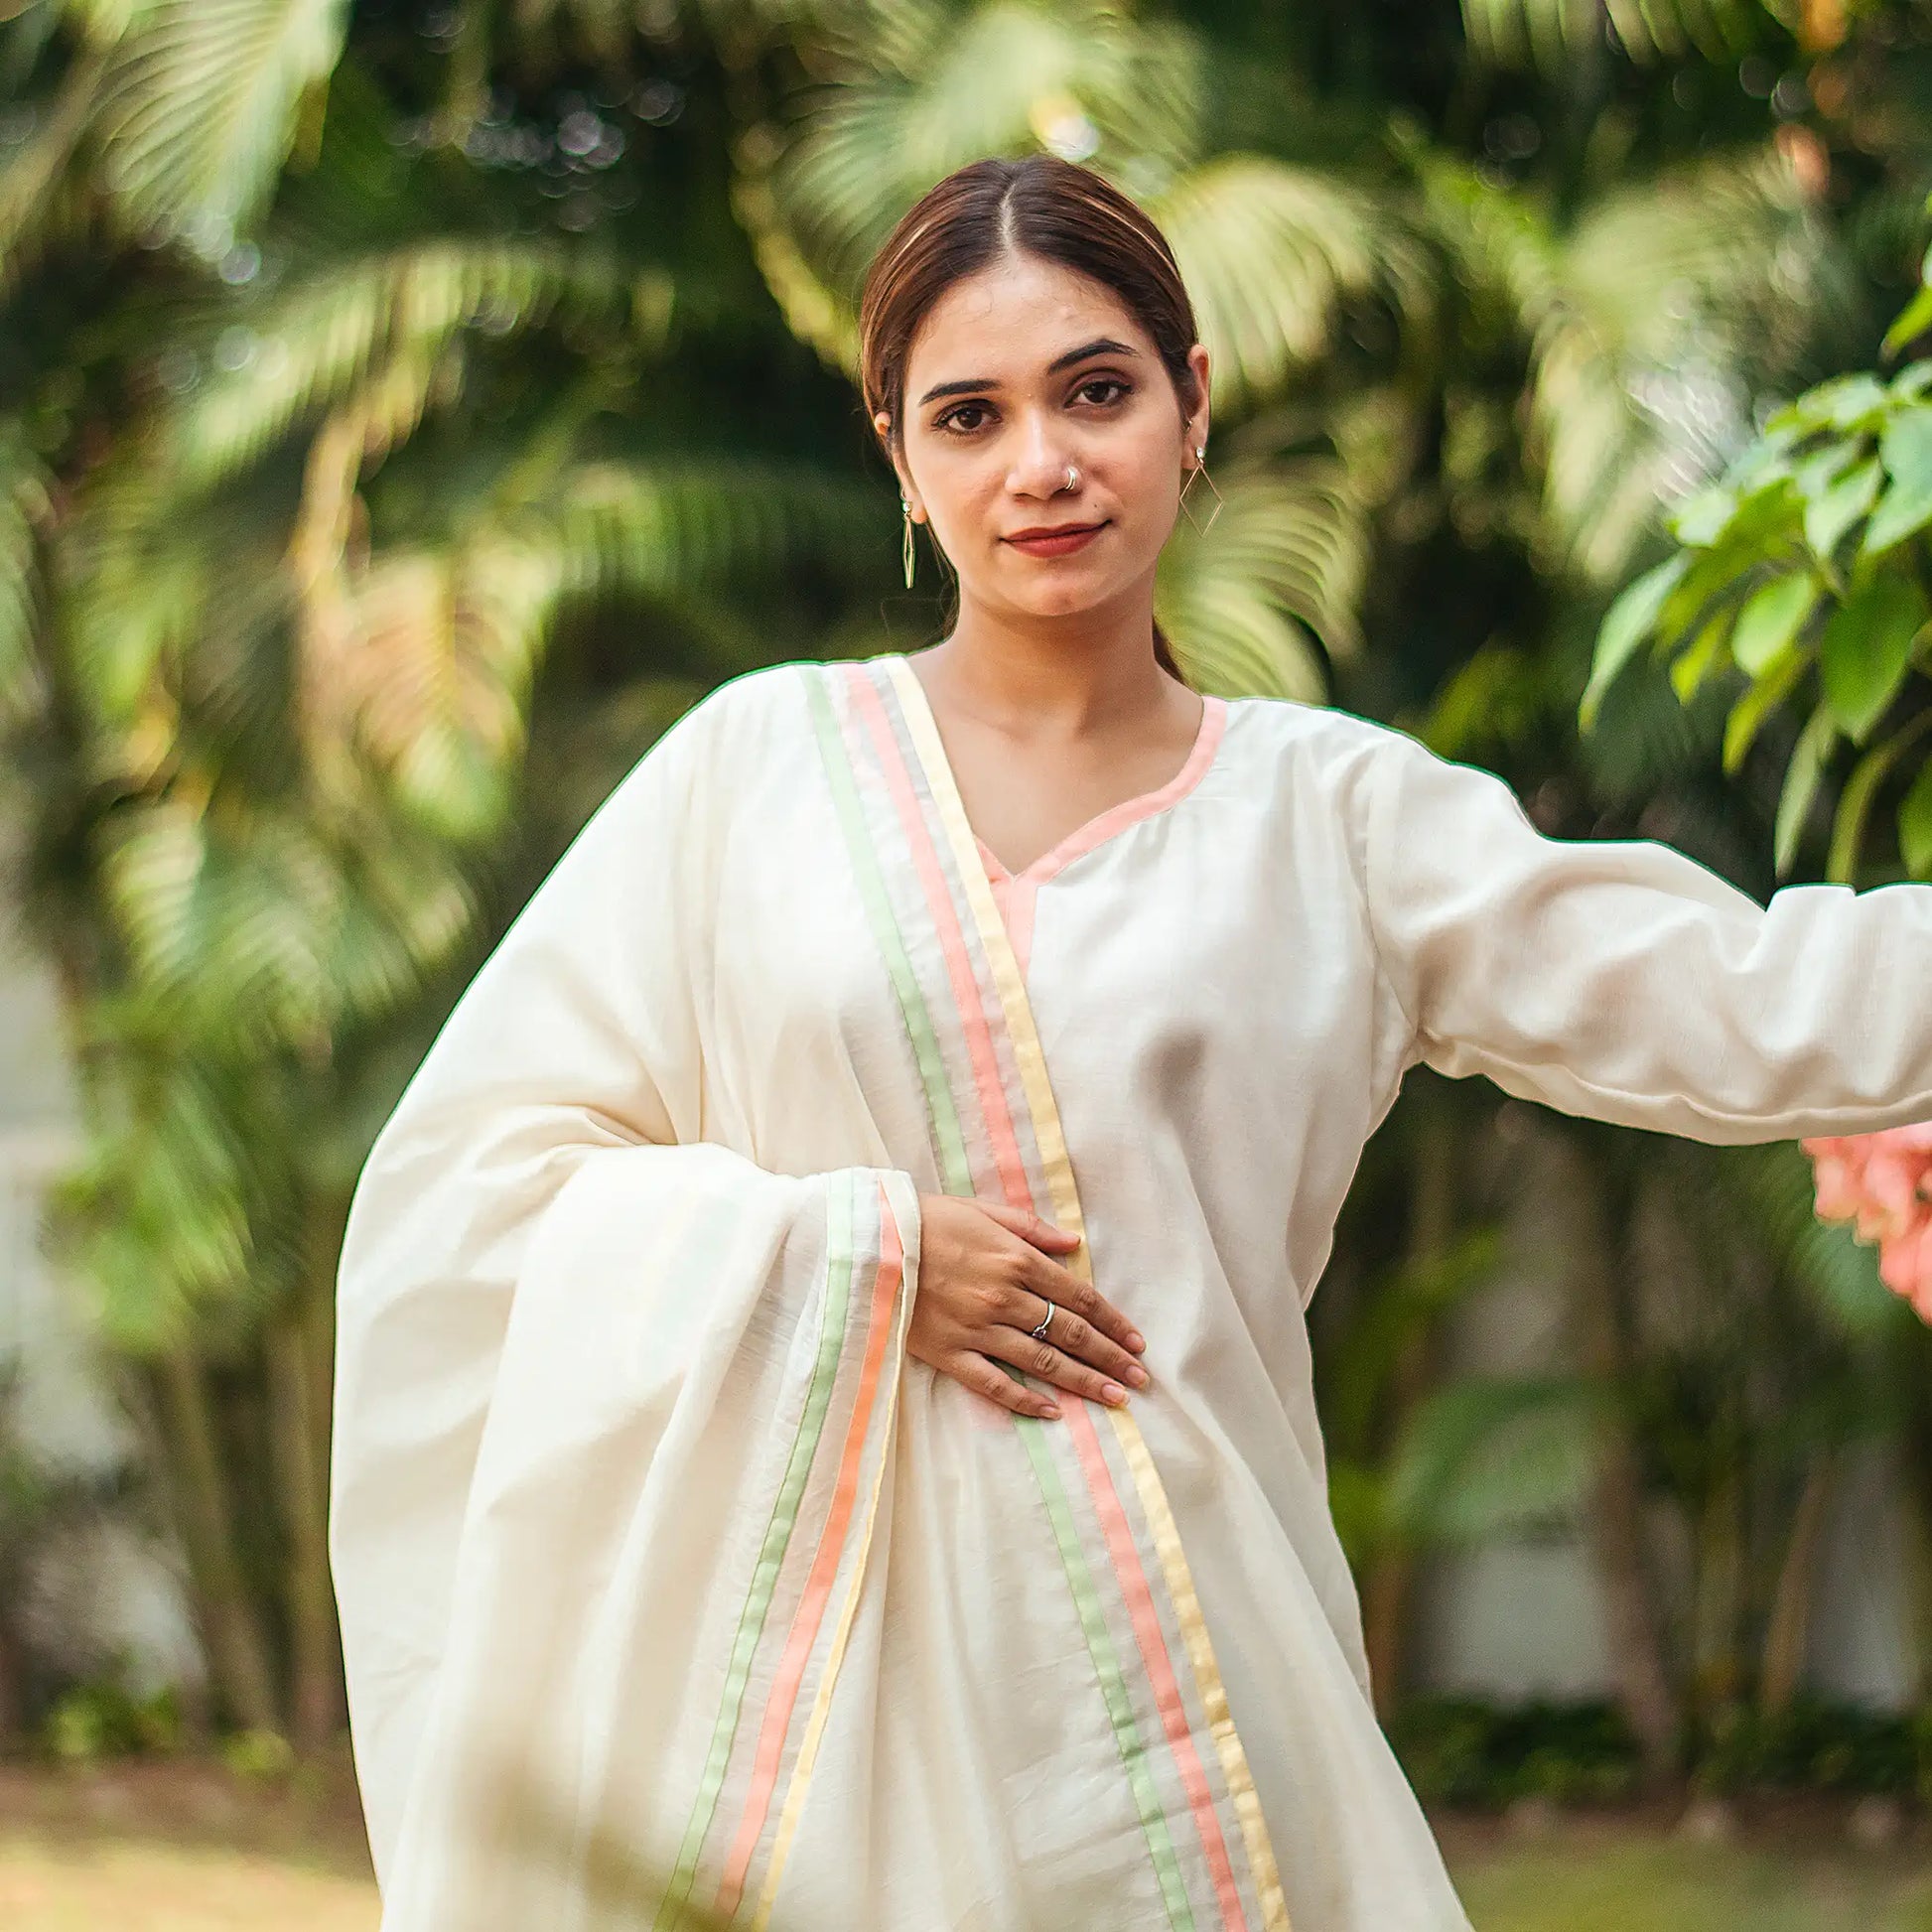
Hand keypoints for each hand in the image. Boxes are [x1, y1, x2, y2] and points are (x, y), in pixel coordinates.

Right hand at [906, 1194, 1149, 1420]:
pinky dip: (1024, 1399)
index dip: (1113, 1322)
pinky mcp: (949, 1352)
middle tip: (1140, 1381)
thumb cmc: (927, 1220)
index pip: (1079, 1298)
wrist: (869, 1242)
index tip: (1137, 1343)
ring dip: (1084, 1381)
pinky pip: (993, 1382)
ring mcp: (978, 1328)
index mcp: (1017, 1259)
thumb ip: (1032, 1228)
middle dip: (1110, 1358)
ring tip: (1116, 1399)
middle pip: (1070, 1333)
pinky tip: (1052, 1411)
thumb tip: (1074, 1244)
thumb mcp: (983, 1210)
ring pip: (1042, 1361)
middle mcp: (1005, 1297)